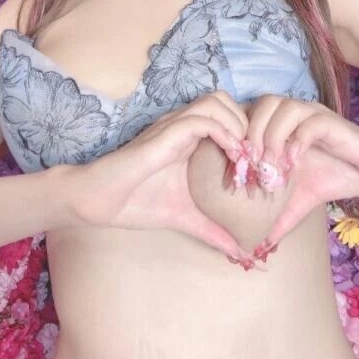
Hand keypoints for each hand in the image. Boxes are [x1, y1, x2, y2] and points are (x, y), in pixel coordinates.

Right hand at [65, 90, 255, 265]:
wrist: (99, 202)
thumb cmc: (137, 203)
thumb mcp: (187, 218)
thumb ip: (214, 232)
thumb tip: (244, 257)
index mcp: (189, 139)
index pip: (228, 115)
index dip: (248, 133)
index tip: (260, 165)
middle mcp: (183, 126)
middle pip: (227, 100)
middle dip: (248, 124)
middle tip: (256, 158)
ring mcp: (173, 127)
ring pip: (217, 102)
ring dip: (237, 125)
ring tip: (244, 157)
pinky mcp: (165, 135)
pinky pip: (201, 119)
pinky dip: (223, 132)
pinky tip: (230, 157)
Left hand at [241, 95, 358, 260]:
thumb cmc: (337, 176)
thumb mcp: (302, 201)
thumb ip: (280, 218)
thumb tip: (260, 249)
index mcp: (284, 127)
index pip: (250, 116)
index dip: (238, 140)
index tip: (236, 173)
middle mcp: (297, 115)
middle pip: (262, 104)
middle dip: (251, 135)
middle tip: (252, 168)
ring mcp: (315, 116)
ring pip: (283, 106)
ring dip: (272, 136)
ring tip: (273, 167)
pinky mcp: (334, 124)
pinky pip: (311, 122)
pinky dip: (298, 141)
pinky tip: (295, 164)